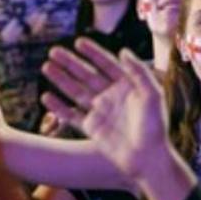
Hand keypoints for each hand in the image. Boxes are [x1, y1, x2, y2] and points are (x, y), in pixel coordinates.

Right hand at [42, 40, 171, 181]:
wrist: (147, 158)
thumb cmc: (154, 127)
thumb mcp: (152, 96)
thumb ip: (139, 73)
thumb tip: (123, 51)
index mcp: (128, 88)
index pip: (108, 65)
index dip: (94, 53)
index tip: (78, 42)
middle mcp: (113, 97)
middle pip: (88, 75)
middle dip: (71, 63)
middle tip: (54, 51)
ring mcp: (101, 112)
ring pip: (76, 91)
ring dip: (61, 79)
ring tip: (46, 66)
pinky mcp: (92, 128)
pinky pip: (71, 115)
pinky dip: (59, 107)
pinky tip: (46, 97)